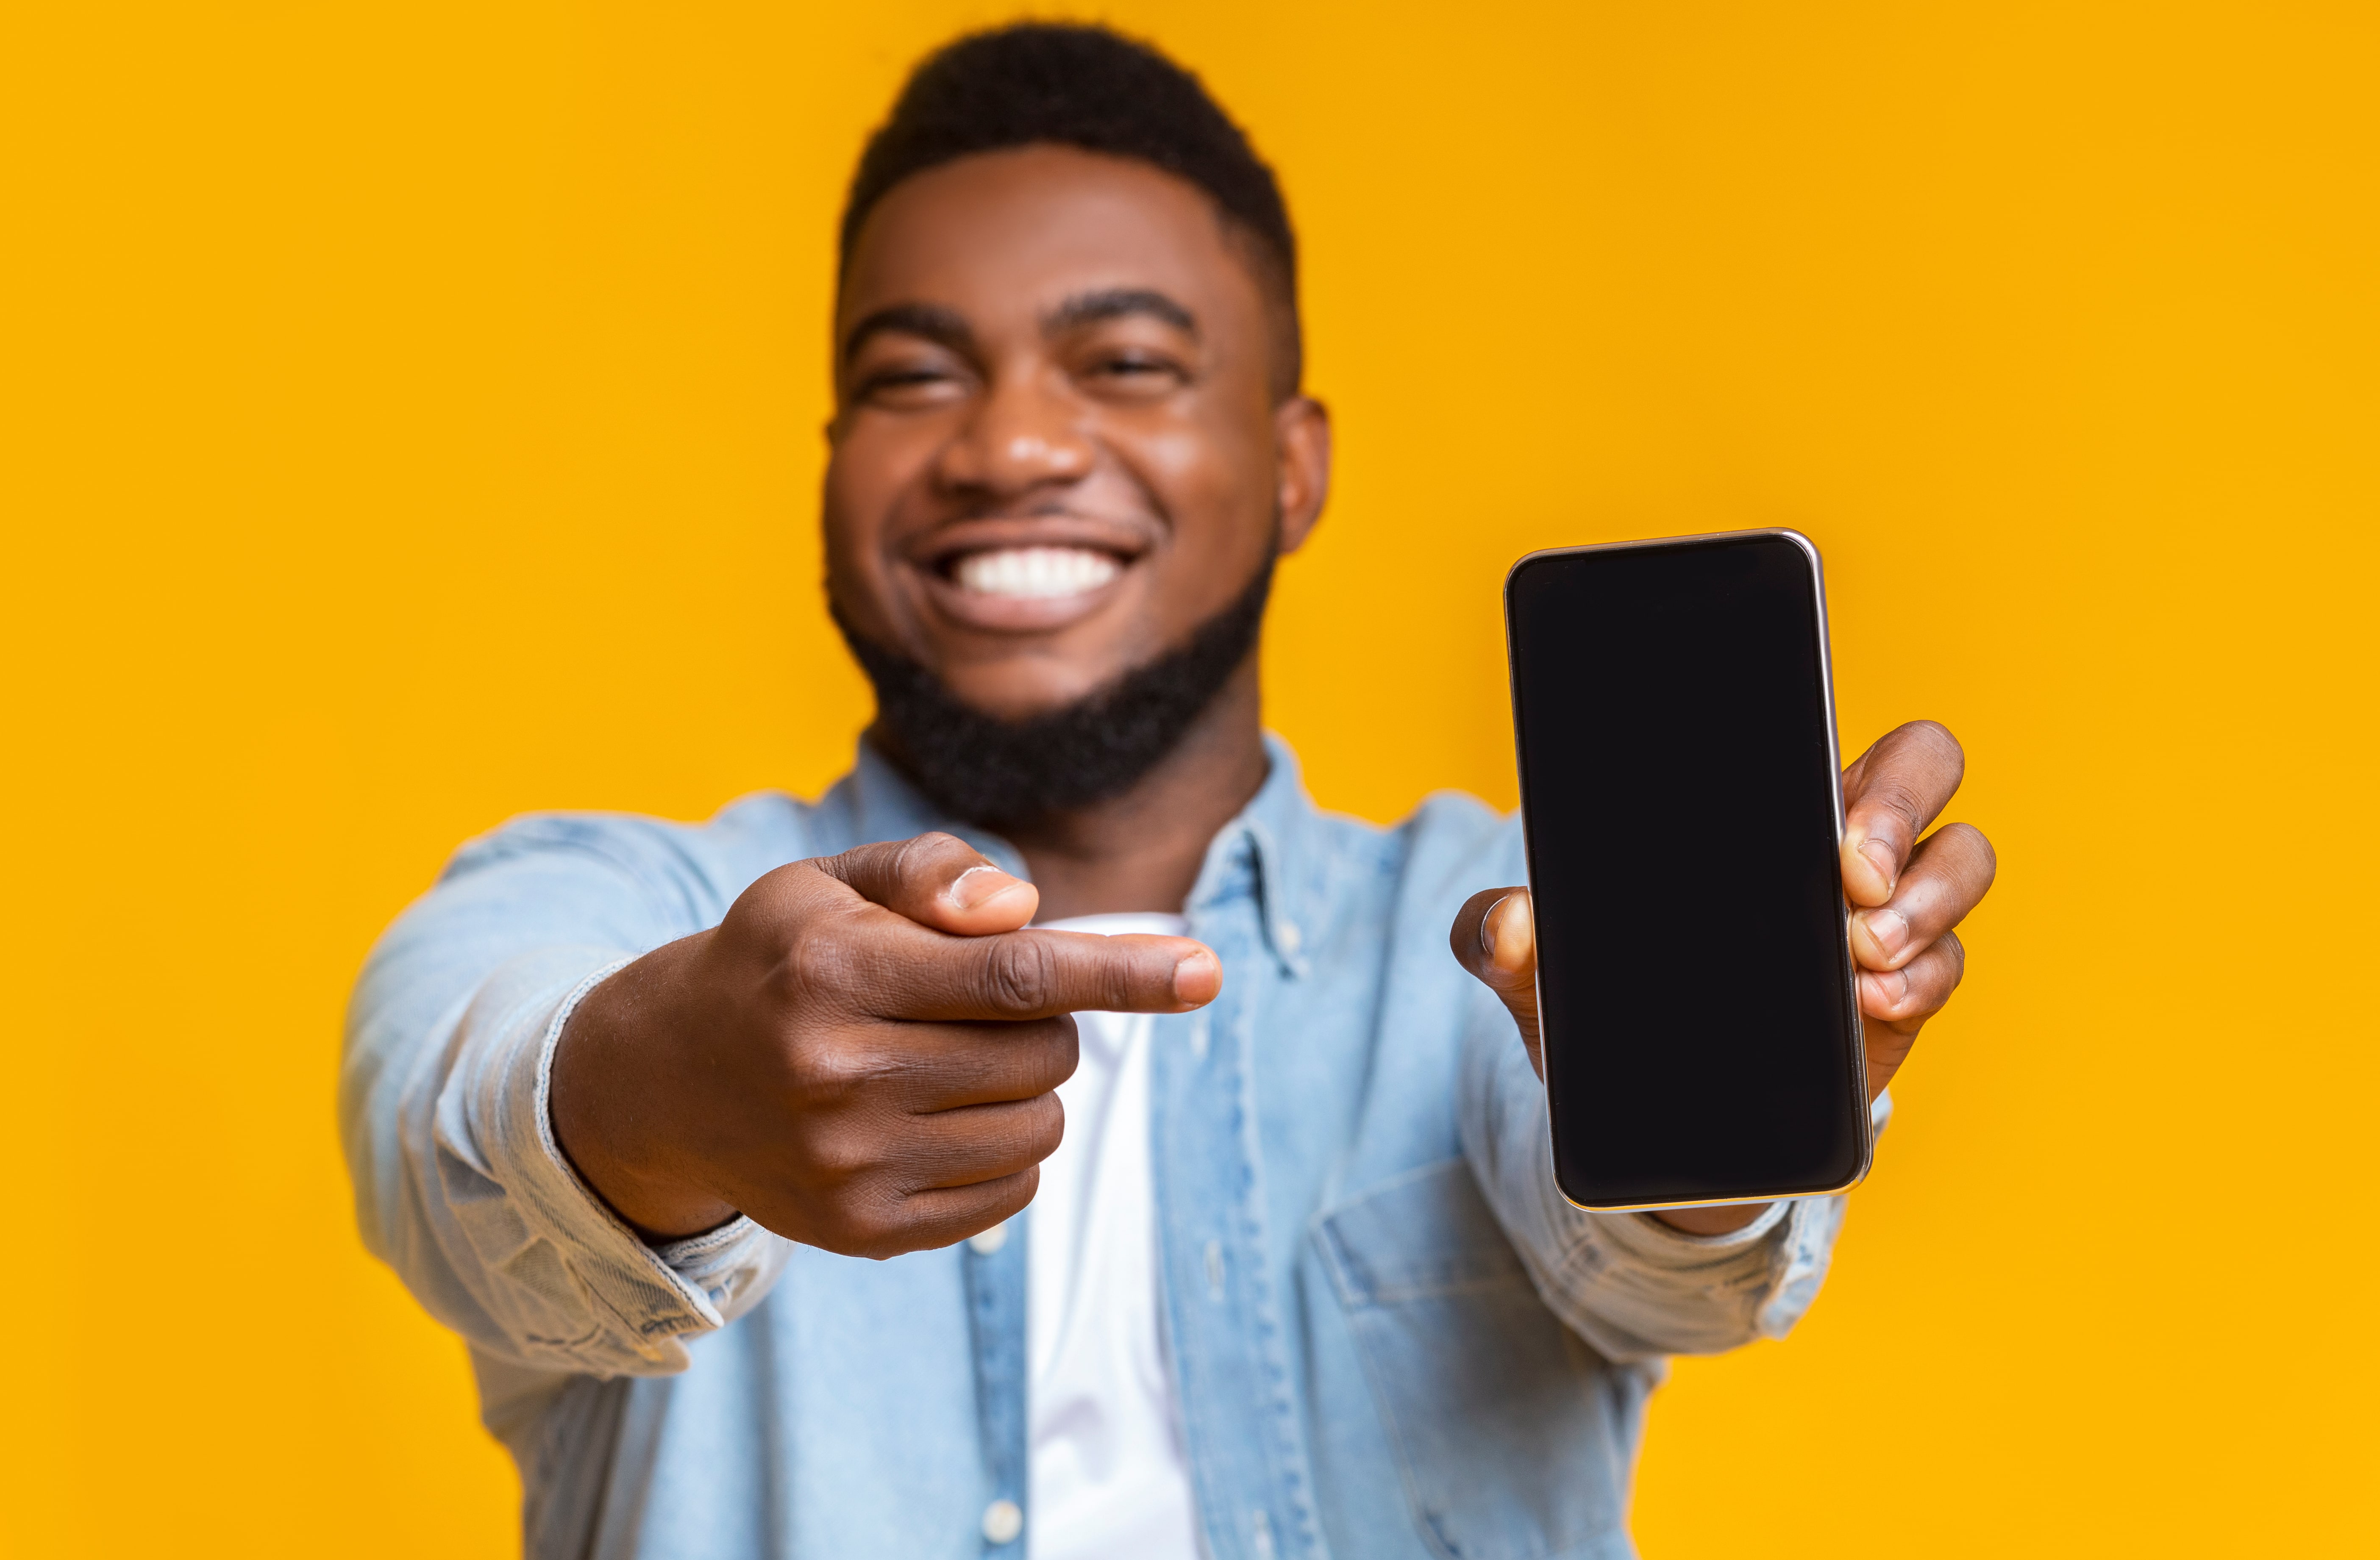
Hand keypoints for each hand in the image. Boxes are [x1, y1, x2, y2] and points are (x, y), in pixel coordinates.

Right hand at [549, 833, 1220, 1254]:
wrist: (665, 1079)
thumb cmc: (778, 960)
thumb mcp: (829, 883)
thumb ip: (929, 872)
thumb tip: (1025, 910)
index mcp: (836, 972)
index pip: (1016, 973)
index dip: (1122, 971)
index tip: (1207, 972)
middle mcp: (837, 1074)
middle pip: (1044, 1050)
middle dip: (1043, 1019)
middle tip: (977, 1006)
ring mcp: (849, 1164)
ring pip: (1038, 1124)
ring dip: (1027, 1085)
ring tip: (951, 1059)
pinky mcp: (863, 1231)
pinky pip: (1010, 1190)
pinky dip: (1005, 1146)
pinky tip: (937, 1116)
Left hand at [1450, 719, 1994, 1231]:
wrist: (1650, 1096)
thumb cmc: (1608, 991)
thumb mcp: (1542, 964)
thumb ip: (1502, 934)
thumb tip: (1509, 922)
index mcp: (1770, 793)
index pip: (1832, 721)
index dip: (1858, 750)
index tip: (1829, 813)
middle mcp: (1844, 834)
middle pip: (1927, 767)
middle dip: (1904, 812)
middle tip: (1851, 878)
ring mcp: (1885, 911)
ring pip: (1961, 860)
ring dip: (1925, 904)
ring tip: (1860, 955)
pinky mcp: (1904, 989)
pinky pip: (1948, 965)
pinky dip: (1922, 980)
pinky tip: (1872, 1002)